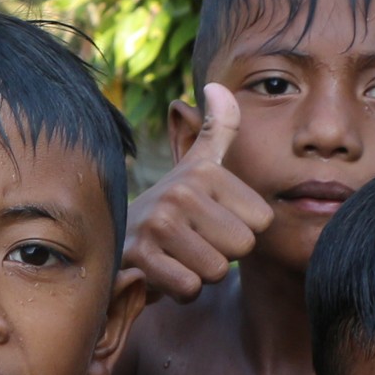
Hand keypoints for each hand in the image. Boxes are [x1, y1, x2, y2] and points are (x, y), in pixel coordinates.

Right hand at [124, 85, 274, 300]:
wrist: (112, 239)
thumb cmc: (168, 208)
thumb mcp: (196, 165)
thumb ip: (217, 129)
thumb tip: (219, 85)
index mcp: (203, 170)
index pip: (262, 221)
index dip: (239, 230)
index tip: (208, 222)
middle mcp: (181, 189)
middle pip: (243, 247)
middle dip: (221, 254)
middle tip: (191, 242)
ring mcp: (159, 221)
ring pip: (218, 269)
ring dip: (199, 273)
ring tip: (176, 255)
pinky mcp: (141, 255)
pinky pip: (190, 287)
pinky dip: (178, 290)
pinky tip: (160, 271)